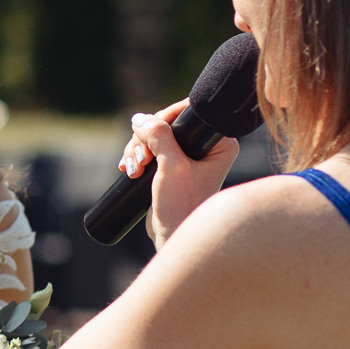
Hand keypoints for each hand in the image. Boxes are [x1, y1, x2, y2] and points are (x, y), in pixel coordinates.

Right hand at [121, 101, 240, 248]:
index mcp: (219, 143)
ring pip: (154, 137)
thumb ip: (158, 137)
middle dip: (146, 139)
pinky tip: (130, 169)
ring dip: (138, 150)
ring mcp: (189, 156)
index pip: (188, 112)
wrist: (174, 236)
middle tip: (141, 160)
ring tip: (134, 169)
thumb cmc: (182, 205)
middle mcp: (206, 147)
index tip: (149, 136)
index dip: (164, 118)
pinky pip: (150, 150)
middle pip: (167, 124)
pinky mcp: (173, 167)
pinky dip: (137, 156)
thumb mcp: (171, 167)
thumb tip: (139, 118)